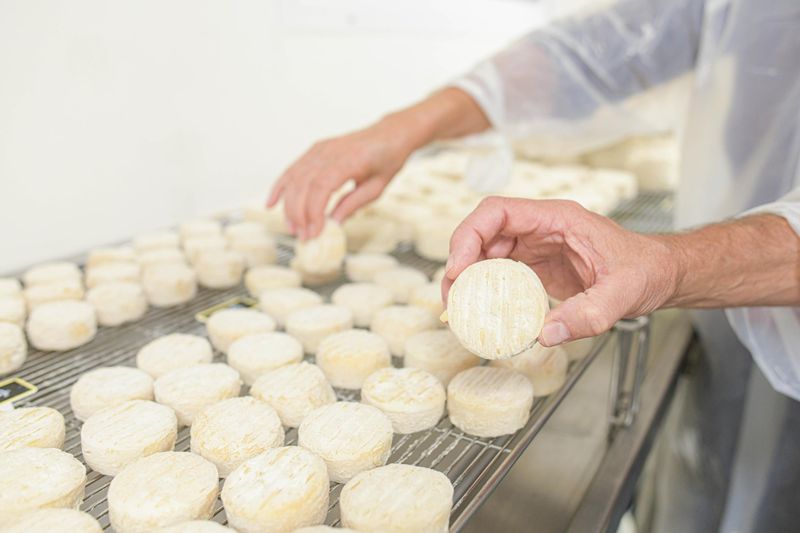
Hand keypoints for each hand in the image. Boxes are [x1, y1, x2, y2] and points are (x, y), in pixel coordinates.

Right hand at [267, 88, 492, 239]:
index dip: (314, 212)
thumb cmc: (387, 159)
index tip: (313, 232)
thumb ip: (352, 205)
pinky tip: (272, 203)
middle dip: (299, 213)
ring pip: (294, 178)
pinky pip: (293, 169)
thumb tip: (332, 225)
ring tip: (292, 228)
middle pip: (304, 184)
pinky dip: (281, 186)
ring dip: (289, 205)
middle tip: (303, 236)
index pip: (322, 187)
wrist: (389, 134)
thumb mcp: (376, 188)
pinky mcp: (315, 150)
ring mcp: (320, 149)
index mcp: (349, 160)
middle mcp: (330, 152)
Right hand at [443, 196, 679, 345]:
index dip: (470, 235)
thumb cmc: (645, 270)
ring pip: (486, 250)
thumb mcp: (623, 293)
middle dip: (460, 260)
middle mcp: (541, 227)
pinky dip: (484, 287)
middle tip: (452, 296)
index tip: (459, 268)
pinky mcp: (536, 264)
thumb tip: (546, 334)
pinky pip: (499, 270)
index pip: (498, 212)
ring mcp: (536, 244)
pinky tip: (479, 307)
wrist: (659, 274)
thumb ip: (589, 313)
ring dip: (467, 275)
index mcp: (557, 218)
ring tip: (458, 305)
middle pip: (483, 231)